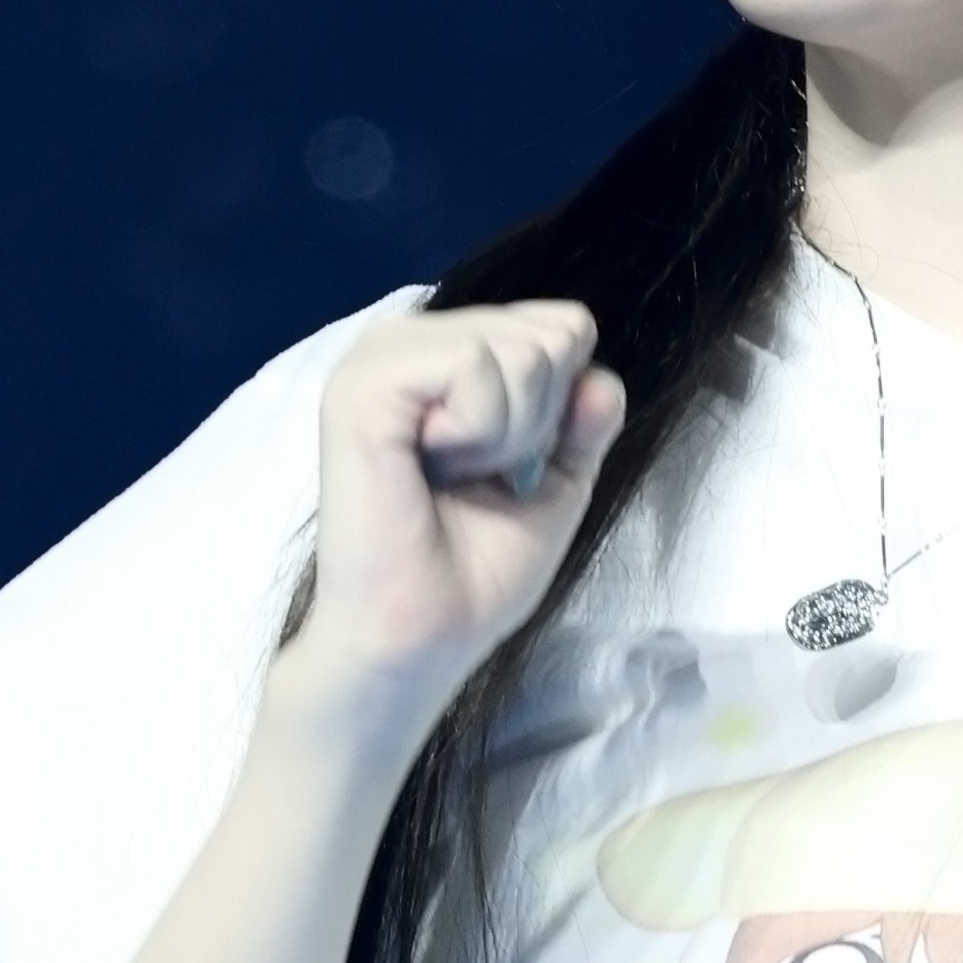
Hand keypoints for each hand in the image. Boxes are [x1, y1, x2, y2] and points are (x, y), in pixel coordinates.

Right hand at [296, 300, 626, 715]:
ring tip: (452, 476)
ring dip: (510, 431)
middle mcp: (406, 341)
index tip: (506, 470)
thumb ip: (585, 421)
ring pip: (517, 347)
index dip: (560, 409)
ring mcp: (378, 357)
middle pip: (549, 333)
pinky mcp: (362, 385)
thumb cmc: (475, 570)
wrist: (425, 636)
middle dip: (537, 420)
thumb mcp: (557, 481)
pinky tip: (435, 467)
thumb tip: (599, 377)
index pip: (559, 326)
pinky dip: (481, 428)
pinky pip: (473, 363)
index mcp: (443, 354)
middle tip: (476, 479)